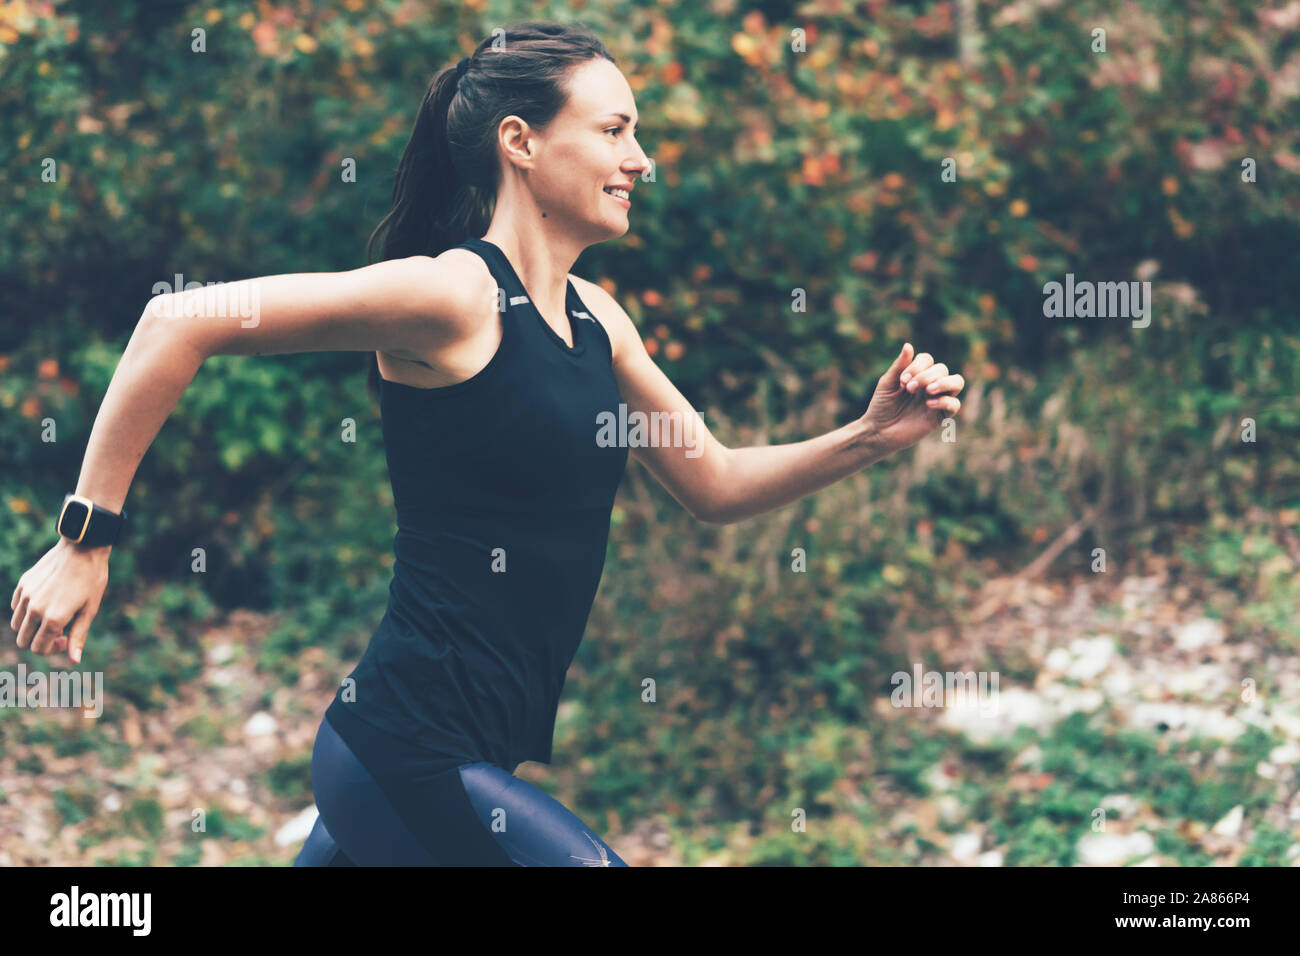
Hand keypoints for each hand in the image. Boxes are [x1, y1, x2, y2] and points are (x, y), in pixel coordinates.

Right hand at [10, 537, 109, 663]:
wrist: (83, 549)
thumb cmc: (92, 580)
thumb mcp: (90, 610)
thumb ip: (78, 636)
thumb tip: (74, 660)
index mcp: (53, 618)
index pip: (38, 648)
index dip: (52, 649)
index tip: (65, 638)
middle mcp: (35, 609)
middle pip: (23, 640)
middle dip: (38, 641)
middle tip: (59, 630)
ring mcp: (26, 596)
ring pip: (16, 625)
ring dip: (31, 627)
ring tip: (52, 615)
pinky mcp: (23, 584)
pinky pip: (16, 607)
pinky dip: (26, 611)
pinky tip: (45, 602)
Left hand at [860, 342, 964, 455]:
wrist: (879, 431)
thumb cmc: (881, 406)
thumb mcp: (887, 383)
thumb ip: (899, 366)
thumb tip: (908, 345)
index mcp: (917, 375)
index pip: (928, 359)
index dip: (917, 366)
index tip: (902, 380)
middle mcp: (930, 385)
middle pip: (942, 369)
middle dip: (926, 376)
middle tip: (910, 389)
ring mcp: (937, 400)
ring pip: (957, 382)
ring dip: (944, 382)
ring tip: (928, 390)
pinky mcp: (940, 417)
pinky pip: (954, 404)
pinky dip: (944, 401)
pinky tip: (928, 404)